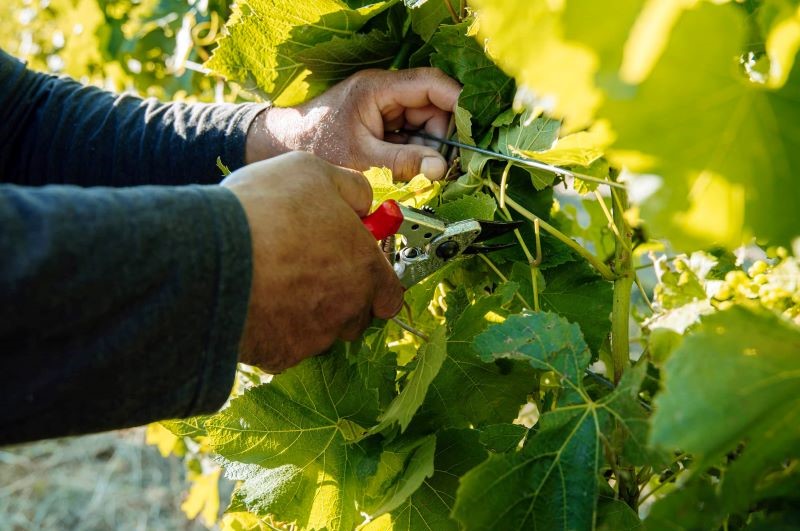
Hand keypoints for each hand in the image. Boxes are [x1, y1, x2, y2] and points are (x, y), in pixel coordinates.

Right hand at [222, 151, 404, 372]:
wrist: (210, 255)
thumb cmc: (266, 210)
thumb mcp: (316, 172)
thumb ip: (351, 190)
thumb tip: (364, 203)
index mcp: (365, 270)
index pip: (390, 294)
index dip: (374, 280)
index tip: (353, 263)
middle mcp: (347, 310)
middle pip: (355, 315)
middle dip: (339, 297)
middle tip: (306, 268)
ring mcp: (314, 338)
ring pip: (319, 332)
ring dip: (305, 313)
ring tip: (273, 280)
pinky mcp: (279, 356)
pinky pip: (283, 347)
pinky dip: (273, 330)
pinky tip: (254, 301)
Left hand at [245, 68, 460, 180]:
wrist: (284, 147)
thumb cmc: (315, 145)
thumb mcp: (362, 157)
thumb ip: (403, 162)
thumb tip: (440, 168)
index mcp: (380, 88)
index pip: (432, 85)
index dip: (457, 103)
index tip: (472, 129)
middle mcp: (386, 92)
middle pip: (434, 107)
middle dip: (441, 138)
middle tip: (438, 167)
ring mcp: (385, 107)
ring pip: (426, 124)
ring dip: (428, 149)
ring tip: (415, 171)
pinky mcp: (383, 123)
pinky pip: (412, 135)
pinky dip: (415, 153)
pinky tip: (406, 167)